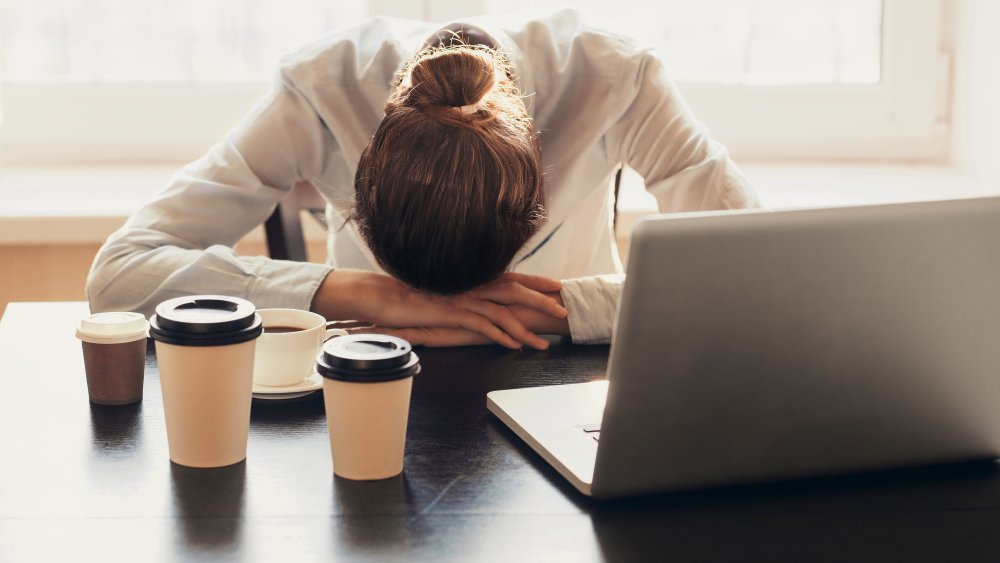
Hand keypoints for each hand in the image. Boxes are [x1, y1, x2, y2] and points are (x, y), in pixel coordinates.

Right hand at [343, 290, 569, 347]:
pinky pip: (483, 325)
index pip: (511, 277)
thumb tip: (482, 305)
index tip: (557, 286)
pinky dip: (501, 336)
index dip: (535, 280)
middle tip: (563, 310)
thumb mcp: (445, 294)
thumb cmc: (413, 297)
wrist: (383, 296)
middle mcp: (471, 285)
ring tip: (544, 343)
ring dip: (526, 328)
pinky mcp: (452, 313)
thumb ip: (465, 296)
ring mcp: (463, 298)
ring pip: (503, 311)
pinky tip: (514, 346)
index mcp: (472, 279)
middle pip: (515, 289)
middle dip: (542, 300)